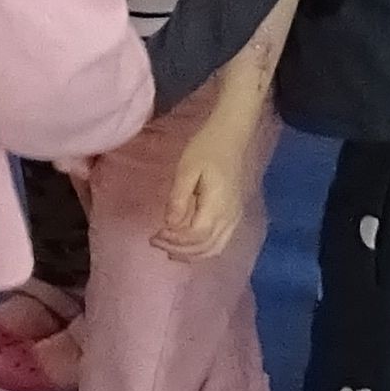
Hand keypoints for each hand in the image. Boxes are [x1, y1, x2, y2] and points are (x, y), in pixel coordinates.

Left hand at [155, 108, 255, 261]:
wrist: (232, 136)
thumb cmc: (207, 148)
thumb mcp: (187, 169)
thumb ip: (178, 198)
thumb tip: (170, 224)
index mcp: (217, 205)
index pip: (195, 236)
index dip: (174, 240)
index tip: (155, 234)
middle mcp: (229, 217)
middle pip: (204, 247)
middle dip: (178, 249)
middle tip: (155, 241)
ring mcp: (234, 218)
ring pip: (214, 249)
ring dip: (190, 254)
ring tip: (168, 249)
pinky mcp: (234, 216)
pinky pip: (220, 242)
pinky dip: (202, 249)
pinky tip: (186, 245)